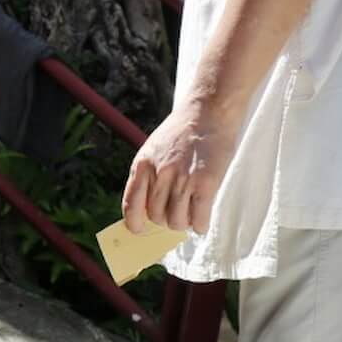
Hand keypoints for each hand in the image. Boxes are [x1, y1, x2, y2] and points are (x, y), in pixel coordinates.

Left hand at [121, 100, 234, 234]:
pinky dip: (200, 224)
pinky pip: (199, 218)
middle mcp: (160, 173)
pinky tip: (202, 218)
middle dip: (166, 220)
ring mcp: (183, 179)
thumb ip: (150, 175)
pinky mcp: (206, 183)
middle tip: (177, 212)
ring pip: (177, 221)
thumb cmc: (183, 131)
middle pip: (156, 216)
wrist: (209, 111)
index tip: (139, 230)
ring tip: (191, 213)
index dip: (134, 223)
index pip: (131, 204)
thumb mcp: (155, 148)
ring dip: (184, 223)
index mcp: (143, 164)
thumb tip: (149, 211)